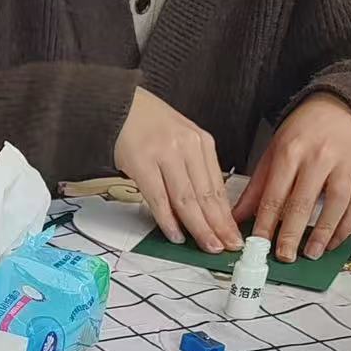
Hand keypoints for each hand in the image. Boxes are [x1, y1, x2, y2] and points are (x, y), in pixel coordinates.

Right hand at [113, 87, 241, 253]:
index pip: (218, 186)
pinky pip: (158, 198)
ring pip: (186, 199)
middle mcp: (187, 147)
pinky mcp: (142, 163)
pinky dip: (168, 220)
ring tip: (208, 245)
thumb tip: (203, 207)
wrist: (118, 105)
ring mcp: (165, 154)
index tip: (233, 234)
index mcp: (201, 142)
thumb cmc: (147, 125)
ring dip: (198, 227)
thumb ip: (192, 169)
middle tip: (226, 246)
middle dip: (218, 225)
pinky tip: (176, 234)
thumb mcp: (180, 140)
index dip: (226, 215)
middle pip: (206, 195)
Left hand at [234, 94, 350, 262]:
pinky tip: (332, 242)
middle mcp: (319, 157)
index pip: (275, 194)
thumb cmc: (303, 132)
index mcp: (291, 151)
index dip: (266, 224)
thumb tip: (237, 219)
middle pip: (303, 202)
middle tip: (284, 257)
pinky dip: (344, 227)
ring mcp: (345, 164)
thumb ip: (257, 187)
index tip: (258, 245)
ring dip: (322, 234)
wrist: (341, 107)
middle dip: (291, 234)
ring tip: (311, 254)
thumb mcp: (274, 152)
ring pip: (335, 205)